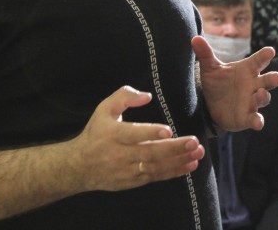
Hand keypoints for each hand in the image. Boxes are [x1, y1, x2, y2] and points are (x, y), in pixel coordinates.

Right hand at [70, 86, 205, 191]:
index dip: (150, 132)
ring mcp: (127, 170)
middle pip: (150, 153)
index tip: (168, 129)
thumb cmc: (97, 132)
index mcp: (112, 134)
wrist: (80, 166)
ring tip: (197, 153)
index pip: (132, 134)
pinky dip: (174, 172)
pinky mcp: (133, 181)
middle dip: (174, 148)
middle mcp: (120, 154)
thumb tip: (147, 96)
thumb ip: (124, 96)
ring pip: (156, 167)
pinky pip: (156, 177)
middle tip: (194, 142)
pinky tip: (189, 165)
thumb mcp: (104, 109)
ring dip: (179, 161)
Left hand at [192, 35, 277, 131]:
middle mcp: (254, 85)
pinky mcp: (247, 117)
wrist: (211, 104)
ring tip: (261, 94)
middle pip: (267, 80)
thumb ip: (205, 53)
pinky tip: (258, 123)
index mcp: (247, 69)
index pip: (259, 60)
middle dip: (273, 79)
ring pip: (263, 98)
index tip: (270, 51)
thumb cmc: (217, 82)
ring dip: (264, 97)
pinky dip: (258, 121)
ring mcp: (252, 101)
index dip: (265, 55)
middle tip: (277, 77)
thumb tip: (195, 38)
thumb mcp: (210, 68)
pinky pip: (255, 118)